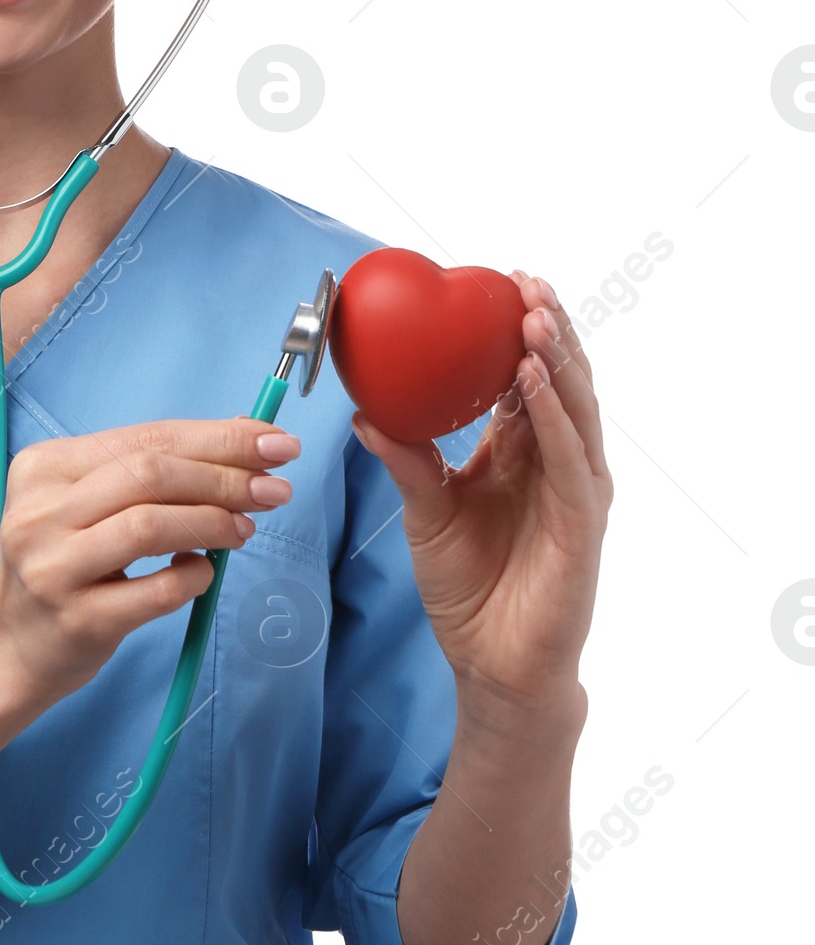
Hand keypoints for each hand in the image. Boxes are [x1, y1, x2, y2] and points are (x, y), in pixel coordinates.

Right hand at [0, 416, 299, 721]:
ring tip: (245, 529)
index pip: (145, 438)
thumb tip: (243, 441)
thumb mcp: (83, 507)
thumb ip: (148, 474)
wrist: (3, 647)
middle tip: (276, 489)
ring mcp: (53, 566)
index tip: (275, 443)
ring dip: (213, 522)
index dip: (218, 438)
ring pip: (149, 525)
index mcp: (44, 467)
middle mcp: (40, 511)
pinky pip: (154, 591)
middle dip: (225, 477)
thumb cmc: (60, 566)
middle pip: (150, 475)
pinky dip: (193, 576)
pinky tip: (204, 572)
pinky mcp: (75, 619)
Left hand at [348, 272, 611, 724]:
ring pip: (573, 408)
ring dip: (554, 358)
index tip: (498, 286)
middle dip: (546, 327)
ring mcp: (577, 491)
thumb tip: (363, 412)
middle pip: (558, 380)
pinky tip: (532, 380)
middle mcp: (557, 464)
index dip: (516, 332)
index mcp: (523, 454)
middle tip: (523, 280)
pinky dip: (553, 415)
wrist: (494, 664)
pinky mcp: (583, 522)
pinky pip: (570, 458)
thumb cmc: (470, 589)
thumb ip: (406, 460)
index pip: (524, 380)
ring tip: (534, 314)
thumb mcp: (426, 512)